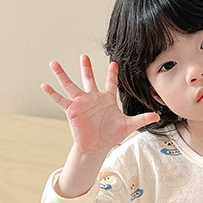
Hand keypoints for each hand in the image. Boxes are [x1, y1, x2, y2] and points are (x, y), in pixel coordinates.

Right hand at [42, 55, 158, 154]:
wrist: (97, 146)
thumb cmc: (112, 135)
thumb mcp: (129, 125)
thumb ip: (142, 118)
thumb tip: (157, 115)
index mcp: (106, 99)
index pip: (110, 83)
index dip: (112, 73)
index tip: (114, 62)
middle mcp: (93, 98)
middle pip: (88, 79)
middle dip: (86, 67)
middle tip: (83, 55)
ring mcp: (81, 103)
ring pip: (70, 85)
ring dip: (62, 75)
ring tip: (54, 63)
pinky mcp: (72, 110)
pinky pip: (60, 100)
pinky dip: (52, 93)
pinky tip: (44, 85)